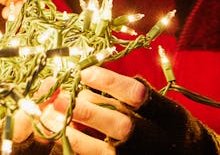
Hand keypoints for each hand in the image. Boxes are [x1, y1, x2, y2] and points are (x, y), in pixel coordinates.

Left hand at [51, 67, 219, 154]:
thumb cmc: (167, 125)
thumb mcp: (162, 105)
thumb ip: (134, 91)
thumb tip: (94, 74)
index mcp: (167, 115)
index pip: (138, 96)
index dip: (108, 82)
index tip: (83, 72)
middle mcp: (155, 140)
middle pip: (121, 127)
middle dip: (89, 112)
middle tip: (61, 97)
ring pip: (103, 151)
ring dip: (73, 133)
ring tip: (51, 115)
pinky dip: (77, 147)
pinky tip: (60, 134)